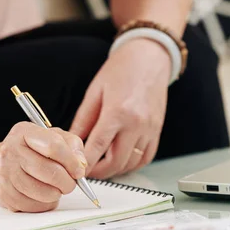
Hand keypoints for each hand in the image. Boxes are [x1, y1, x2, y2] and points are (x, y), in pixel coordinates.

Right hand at [0, 122, 86, 211]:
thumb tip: (81, 163)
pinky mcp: (4, 194)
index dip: (72, 161)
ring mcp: (4, 173)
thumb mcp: (52, 137)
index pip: (53, 145)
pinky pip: (34, 206)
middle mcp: (11, 150)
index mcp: (24, 132)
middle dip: (68, 182)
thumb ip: (72, 145)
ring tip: (56, 188)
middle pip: (50, 171)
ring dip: (57, 194)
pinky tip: (43, 195)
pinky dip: (45, 204)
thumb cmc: (30, 151)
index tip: (79, 170)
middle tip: (71, 183)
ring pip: (43, 192)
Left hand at [70, 38, 170, 178]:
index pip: (97, 147)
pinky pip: (145, 157)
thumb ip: (83, 121)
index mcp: (118, 112)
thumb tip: (72, 142)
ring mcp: (150, 129)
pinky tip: (120, 160)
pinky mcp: (157, 131)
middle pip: (116, 162)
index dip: (84, 163)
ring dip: (115, 170)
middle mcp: (137, 124)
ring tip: (101, 165)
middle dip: (99, 172)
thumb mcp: (95, 92)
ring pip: (131, 163)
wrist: (149, 58)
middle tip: (86, 170)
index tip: (75, 171)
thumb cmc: (121, 70)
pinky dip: (131, 164)